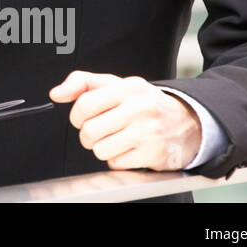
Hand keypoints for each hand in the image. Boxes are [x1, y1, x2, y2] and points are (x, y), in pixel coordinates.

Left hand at [49, 71, 201, 170]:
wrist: (189, 123)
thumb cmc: (144, 103)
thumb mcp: (117, 84)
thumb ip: (83, 83)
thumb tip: (56, 93)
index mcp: (127, 87)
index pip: (84, 103)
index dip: (77, 116)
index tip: (82, 119)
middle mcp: (139, 108)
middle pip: (89, 130)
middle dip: (88, 136)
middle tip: (98, 133)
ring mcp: (148, 132)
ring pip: (101, 149)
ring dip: (102, 149)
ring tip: (115, 141)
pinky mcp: (153, 153)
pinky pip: (117, 163)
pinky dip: (118, 160)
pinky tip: (129, 150)